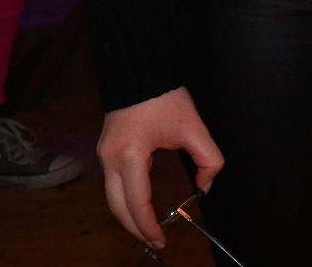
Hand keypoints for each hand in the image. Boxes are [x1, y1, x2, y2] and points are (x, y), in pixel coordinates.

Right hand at [99, 87, 224, 247]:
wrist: (141, 71)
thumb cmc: (164, 96)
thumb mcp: (193, 127)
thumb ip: (208, 159)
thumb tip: (206, 185)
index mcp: (131, 154)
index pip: (137, 202)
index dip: (148, 225)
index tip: (160, 238)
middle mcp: (110, 158)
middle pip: (117, 207)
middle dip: (134, 228)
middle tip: (154, 241)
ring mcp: (104, 154)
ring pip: (111, 197)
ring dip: (128, 216)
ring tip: (147, 228)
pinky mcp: (105, 150)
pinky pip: (112, 183)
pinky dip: (124, 200)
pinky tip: (138, 206)